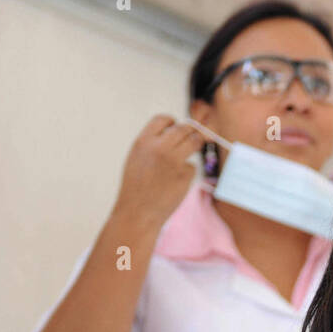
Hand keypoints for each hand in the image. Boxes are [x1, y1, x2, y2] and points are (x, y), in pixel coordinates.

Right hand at [112, 115, 205, 230]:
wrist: (138, 212)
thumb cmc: (137, 186)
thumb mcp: (138, 158)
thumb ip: (153, 143)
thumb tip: (177, 131)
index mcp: (144, 141)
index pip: (163, 119)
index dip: (172, 122)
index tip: (176, 127)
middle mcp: (159, 147)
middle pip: (184, 129)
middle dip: (190, 132)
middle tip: (191, 139)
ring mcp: (173, 161)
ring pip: (194, 142)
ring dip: (195, 145)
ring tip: (186, 158)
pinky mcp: (185, 175)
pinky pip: (192, 167)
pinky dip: (187, 173)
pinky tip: (175, 183)